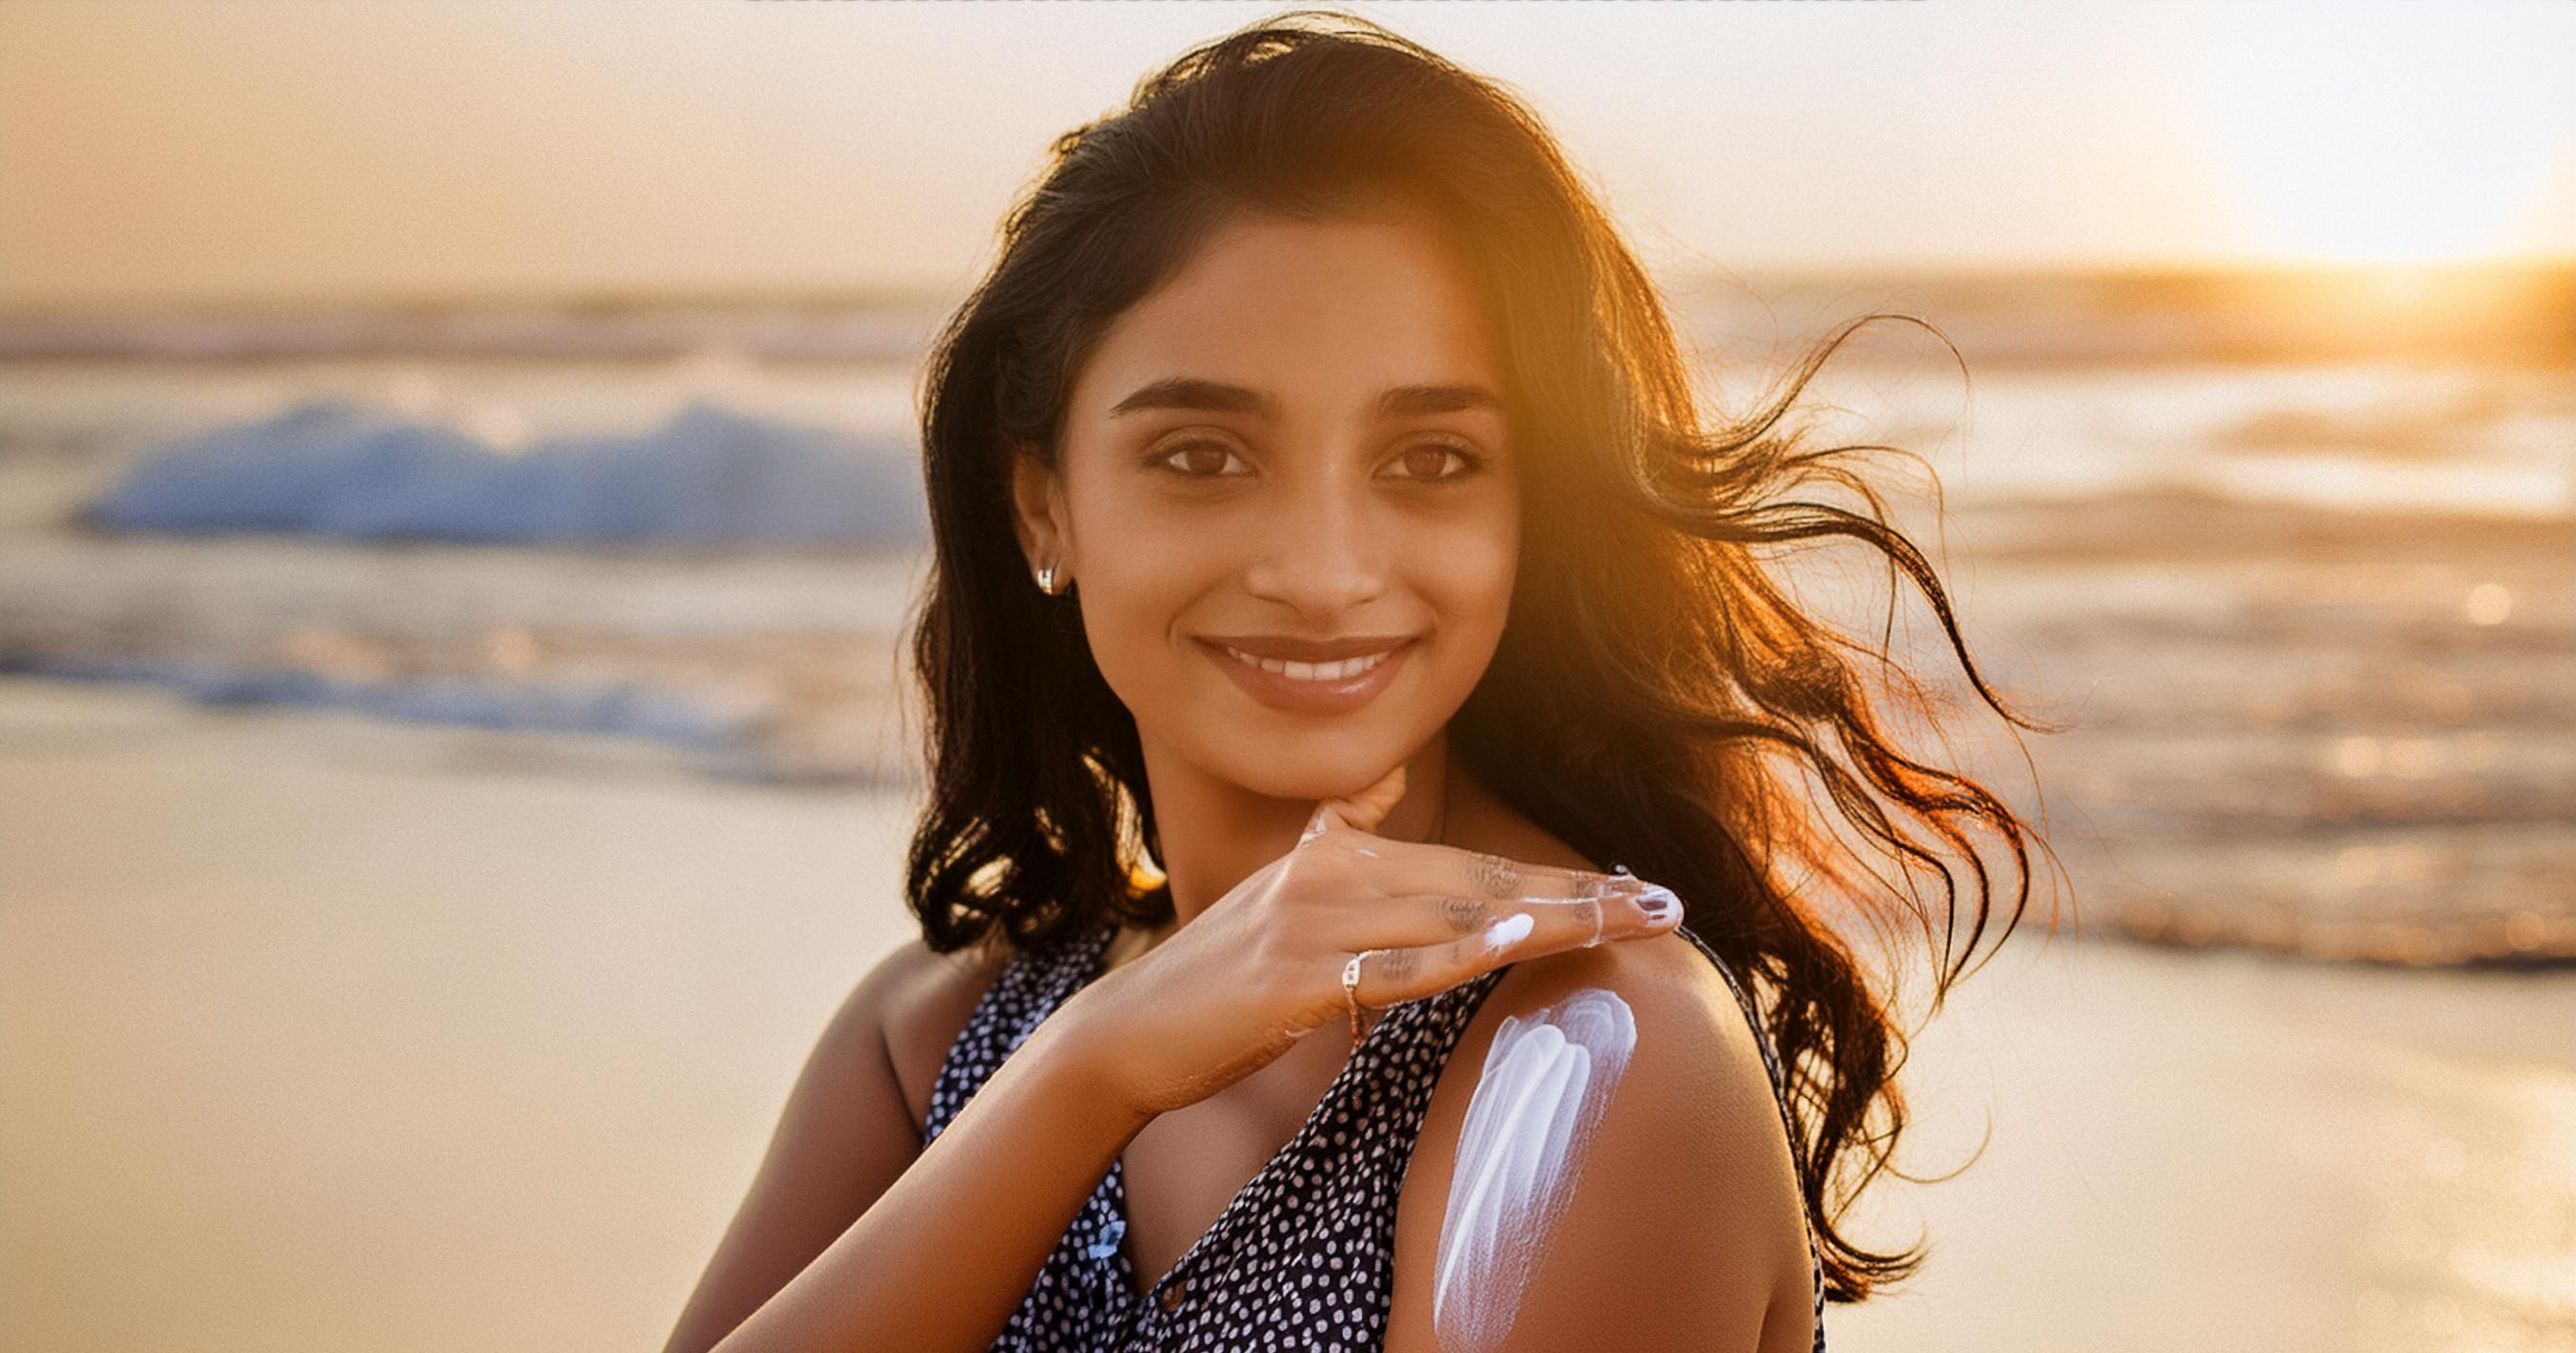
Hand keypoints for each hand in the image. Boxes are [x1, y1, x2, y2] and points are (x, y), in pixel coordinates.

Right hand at [1053, 762, 1683, 1119]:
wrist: (1127, 1032)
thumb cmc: (1215, 980)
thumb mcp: (1280, 894)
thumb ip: (1335, 837)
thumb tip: (1373, 783)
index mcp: (1337, 854)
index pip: (1469, 866)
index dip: (1555, 879)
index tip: (1633, 889)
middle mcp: (1330, 873)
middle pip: (1479, 883)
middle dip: (1580, 895)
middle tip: (1666, 904)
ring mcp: (1311, 923)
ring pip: (1454, 915)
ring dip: (1550, 919)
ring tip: (1627, 922)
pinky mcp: (1295, 978)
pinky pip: (1393, 965)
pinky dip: (1458, 953)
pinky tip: (1517, 943)